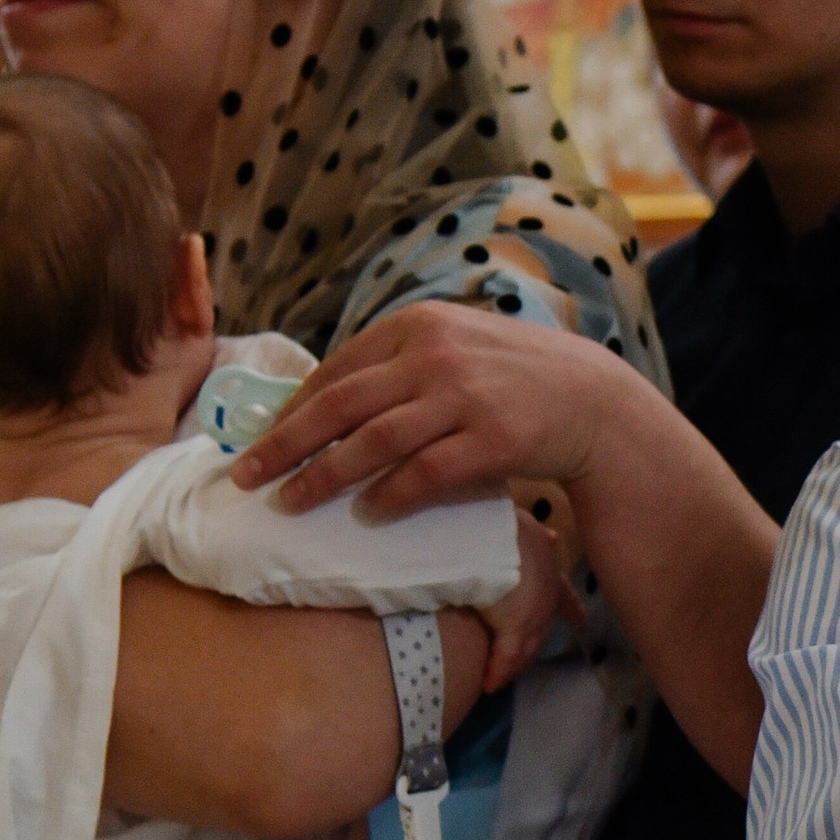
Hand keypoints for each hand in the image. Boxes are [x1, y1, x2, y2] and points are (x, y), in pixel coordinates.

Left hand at [232, 301, 631, 516]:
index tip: (258, 441)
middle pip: (341, 405)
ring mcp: (465, 397)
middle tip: (248, 476)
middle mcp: (436, 355)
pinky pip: (425, 475)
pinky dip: (391, 496)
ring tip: (292, 502)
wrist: (592, 399)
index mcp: (418, 325)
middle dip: (287, 444)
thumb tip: (323, 401)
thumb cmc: (512, 377)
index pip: (336, 370)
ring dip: (325, 476)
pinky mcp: (492, 440)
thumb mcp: (454, 347)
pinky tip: (367, 514)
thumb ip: (397, 364)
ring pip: (374, 442)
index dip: (291, 410)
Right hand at [480, 504, 581, 692]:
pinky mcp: (513, 627)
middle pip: (543, 627)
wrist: (486, 528)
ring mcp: (533, 612)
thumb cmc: (495, 518)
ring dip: (514, 663)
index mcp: (546, 564)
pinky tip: (489, 685)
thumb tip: (553, 536)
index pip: (563, 593)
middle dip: (534, 644)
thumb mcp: (521, 522)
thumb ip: (535, 533)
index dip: (570, 608)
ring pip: (526, 646)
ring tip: (501, 678)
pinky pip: (505, 657)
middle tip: (523, 662)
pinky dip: (497, 672)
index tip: (581, 622)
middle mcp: (546, 592)